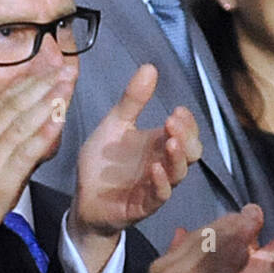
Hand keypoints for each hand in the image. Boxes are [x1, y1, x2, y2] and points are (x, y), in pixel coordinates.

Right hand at [0, 68, 74, 267]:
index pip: (5, 96)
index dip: (30, 80)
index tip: (51, 67)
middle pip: (17, 103)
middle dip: (44, 84)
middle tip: (67, 69)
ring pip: (24, 121)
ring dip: (49, 101)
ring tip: (68, 86)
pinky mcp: (3, 176)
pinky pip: (28, 149)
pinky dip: (45, 133)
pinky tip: (60, 120)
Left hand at [69, 64, 201, 272]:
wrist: (82, 199)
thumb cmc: (102, 164)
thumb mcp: (114, 125)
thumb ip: (132, 100)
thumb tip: (150, 67)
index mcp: (159, 145)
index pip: (187, 133)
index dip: (187, 123)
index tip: (177, 110)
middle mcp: (162, 164)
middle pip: (191, 152)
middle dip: (187, 137)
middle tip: (173, 121)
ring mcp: (155, 186)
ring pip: (179, 173)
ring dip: (177, 157)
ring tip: (171, 141)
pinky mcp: (143, 205)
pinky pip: (159, 195)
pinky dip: (160, 183)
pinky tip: (155, 169)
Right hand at [123, 205, 263, 272]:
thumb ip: (172, 256)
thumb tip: (183, 229)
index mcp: (161, 265)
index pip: (194, 237)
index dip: (220, 224)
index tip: (240, 215)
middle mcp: (168, 271)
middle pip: (204, 241)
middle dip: (232, 225)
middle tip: (254, 213)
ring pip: (211, 256)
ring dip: (236, 240)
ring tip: (255, 227)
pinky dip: (231, 265)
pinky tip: (247, 256)